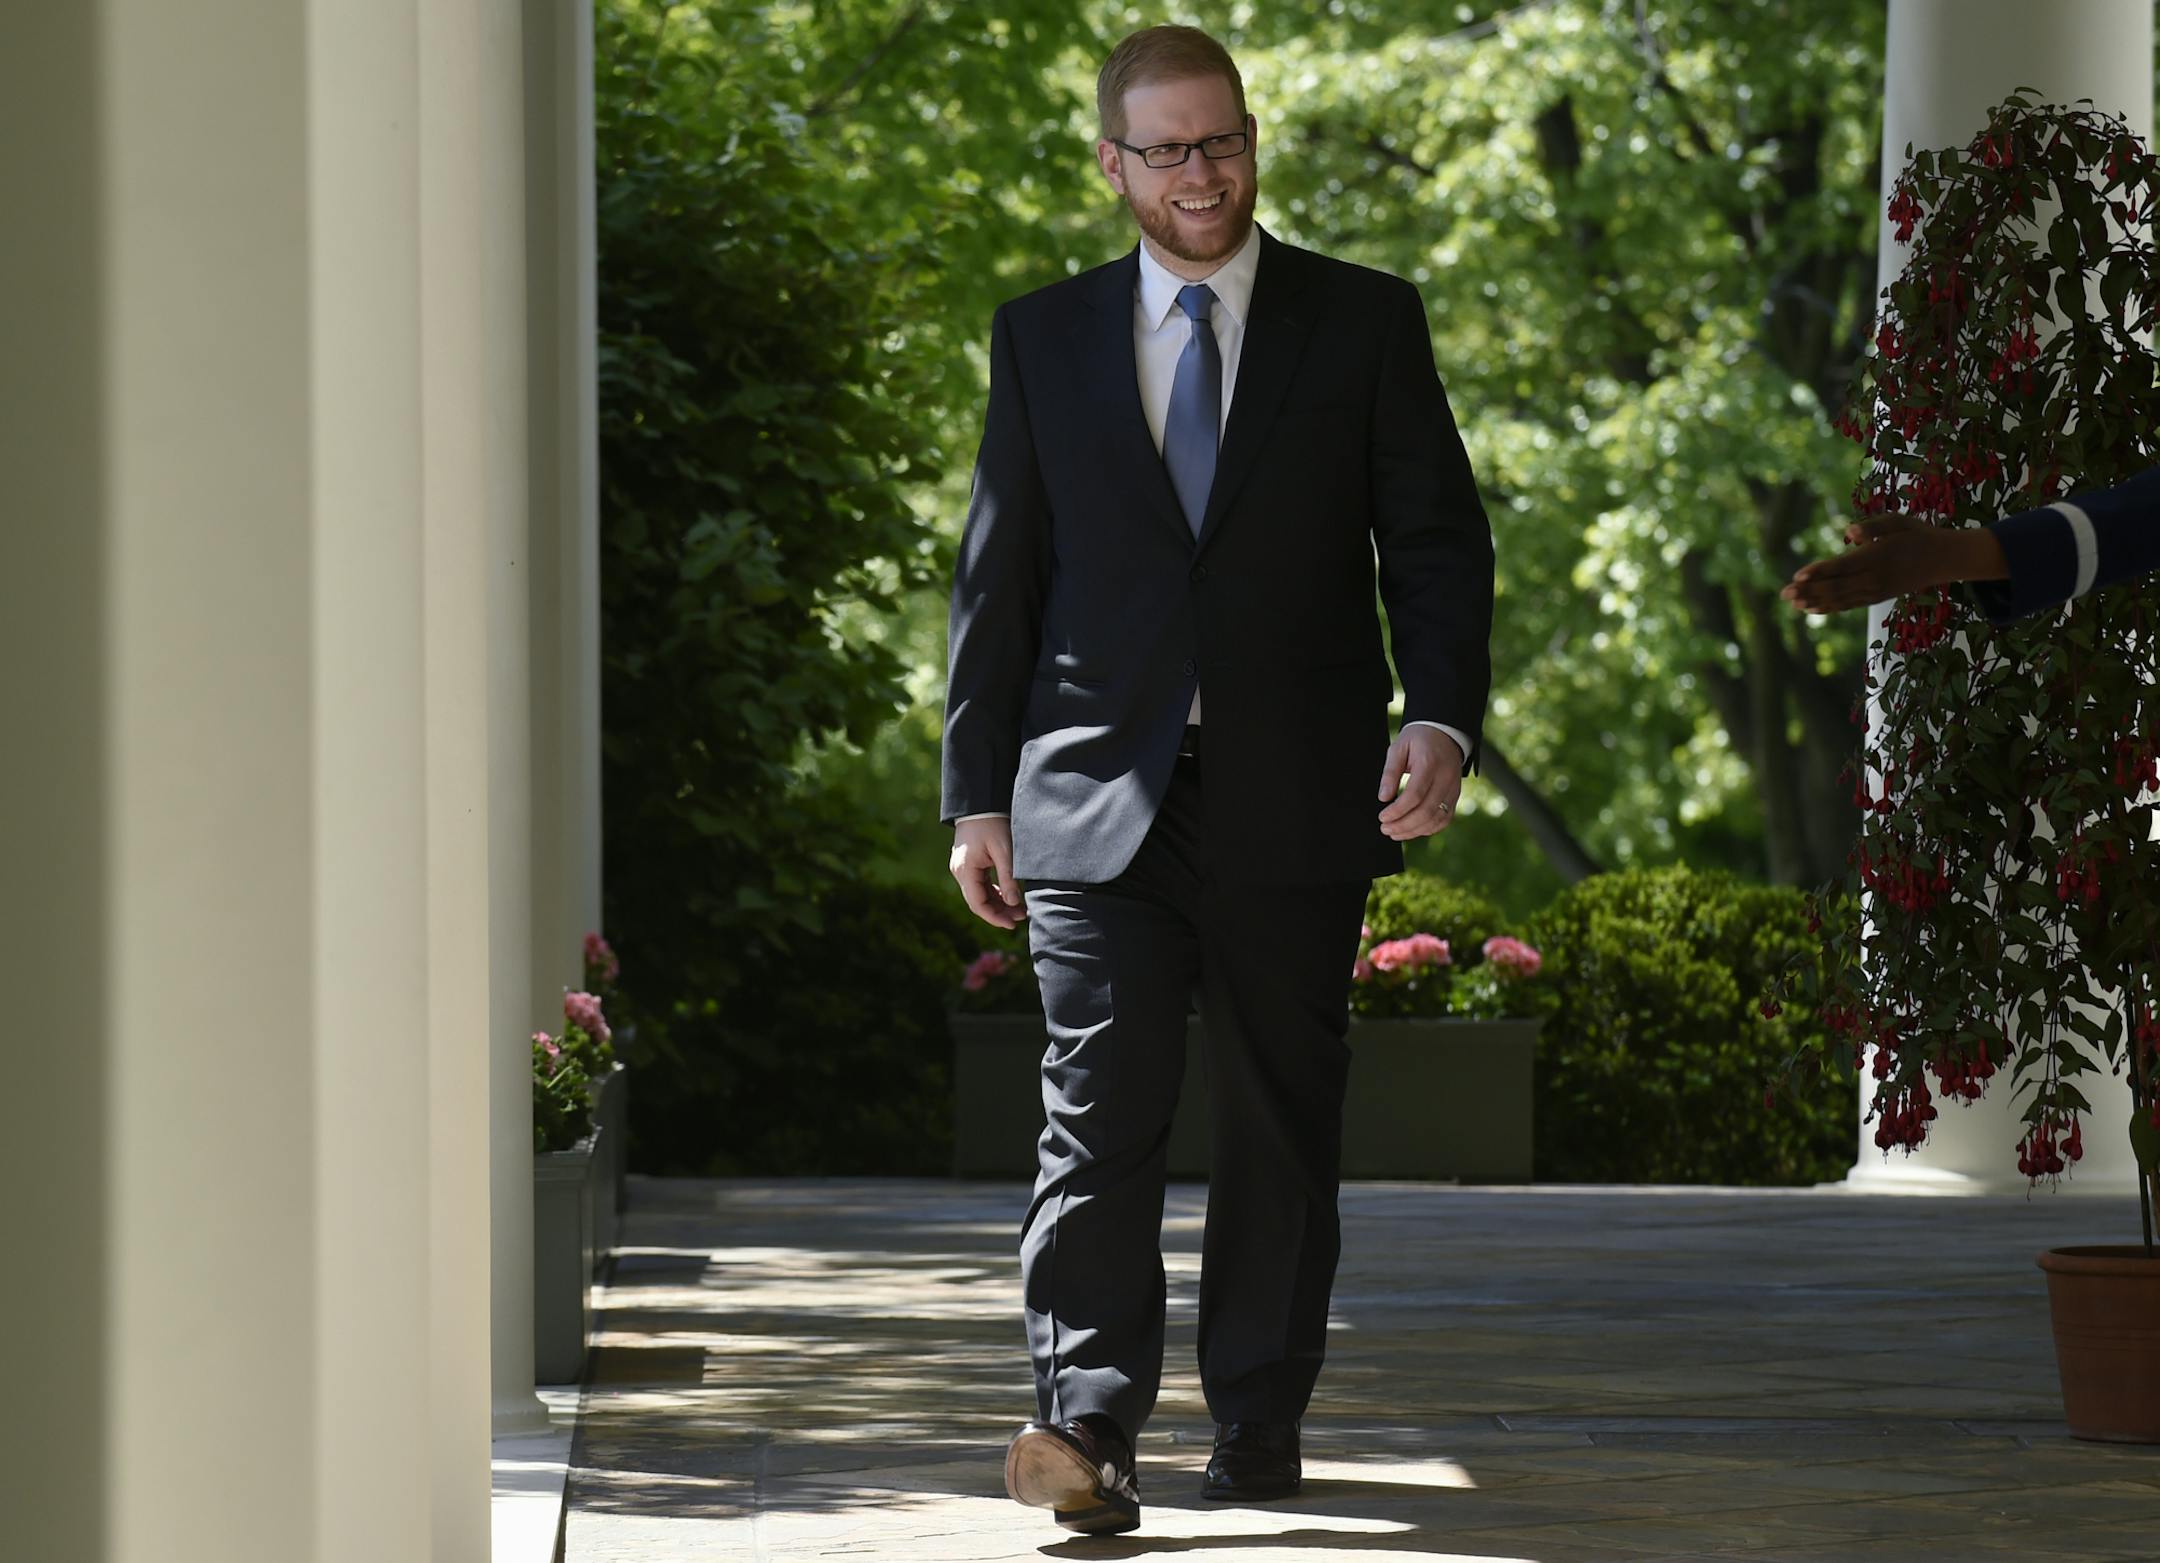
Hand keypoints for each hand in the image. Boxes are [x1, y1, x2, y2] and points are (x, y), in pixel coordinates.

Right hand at [950, 816, 1025, 929]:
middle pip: (978, 902)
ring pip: (979, 894)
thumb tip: (1014, 904)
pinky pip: (979, 884)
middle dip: (999, 912)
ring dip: (997, 903)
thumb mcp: (1005, 851)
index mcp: (966, 870)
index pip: (978, 904)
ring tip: (1019, 908)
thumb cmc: (993, 823)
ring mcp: (962, 868)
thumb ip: (1008, 878)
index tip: (1013, 925)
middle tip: (1022, 917)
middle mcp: (959, 871)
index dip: (995, 918)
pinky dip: (993, 892)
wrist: (980, 802)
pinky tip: (1009, 896)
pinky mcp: (968, 863)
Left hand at [1377, 726, 1463, 841]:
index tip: (1382, 817)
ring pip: (1436, 819)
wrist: (1445, 733)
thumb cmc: (1417, 740)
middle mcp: (1445, 778)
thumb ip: (1390, 772)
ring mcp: (1453, 789)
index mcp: (1429, 763)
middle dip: (1403, 825)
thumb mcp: (1398, 747)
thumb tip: (1383, 797)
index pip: (1414, 795)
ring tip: (1394, 833)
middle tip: (1385, 829)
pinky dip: (1428, 829)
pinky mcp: (1455, 796)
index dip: (1397, 811)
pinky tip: (1412, 830)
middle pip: (1426, 811)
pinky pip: (1445, 819)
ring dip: (1414, 831)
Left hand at [1781, 515, 2006, 613]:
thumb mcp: (1898, 521)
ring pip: (1841, 599)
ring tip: (1793, 604)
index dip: (1819, 572)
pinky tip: (1812, 609)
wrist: (1944, 559)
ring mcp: (1875, 591)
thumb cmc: (1917, 535)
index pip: (1842, 567)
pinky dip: (1830, 607)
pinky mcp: (1876, 597)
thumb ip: (1873, 526)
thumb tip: (1850, 533)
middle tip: (1784, 594)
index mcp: (1876, 557)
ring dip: (1815, 602)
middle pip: (1836, 587)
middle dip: (1809, 590)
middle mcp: (1874, 578)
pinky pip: (1849, 605)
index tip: (1798, 576)